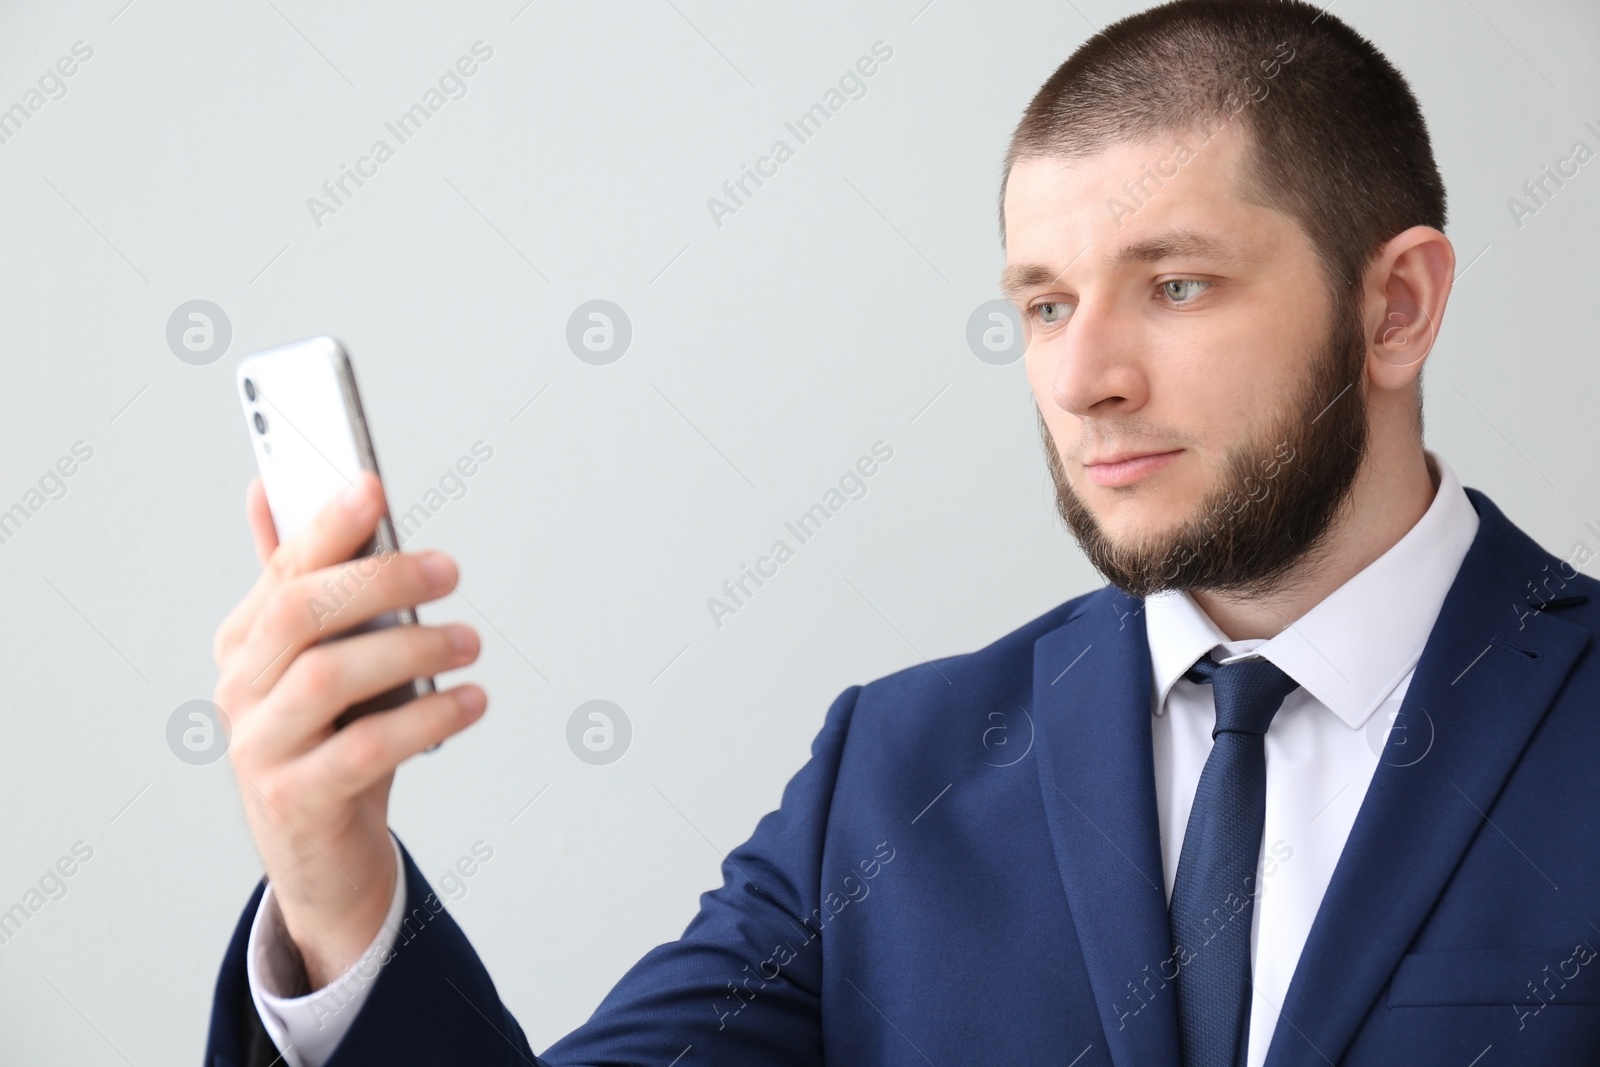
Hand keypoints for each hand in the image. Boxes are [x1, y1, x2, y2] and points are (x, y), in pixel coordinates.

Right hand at [212, 472, 485, 988]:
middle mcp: (241, 689)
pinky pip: (366, 748)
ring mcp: (262, 747)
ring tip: (469, 639)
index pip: (284, 569)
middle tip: (448, 570)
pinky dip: (427, 717)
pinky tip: (472, 700)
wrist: (324, 856)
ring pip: (328, 677)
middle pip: (300, 612)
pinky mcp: (298, 800)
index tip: (373, 486)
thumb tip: (271, 492)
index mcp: (246, 643)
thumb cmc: (331, 742)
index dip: (326, 525)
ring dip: (410, 647)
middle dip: (379, 579)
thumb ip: (304, 584)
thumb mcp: (321, 662)